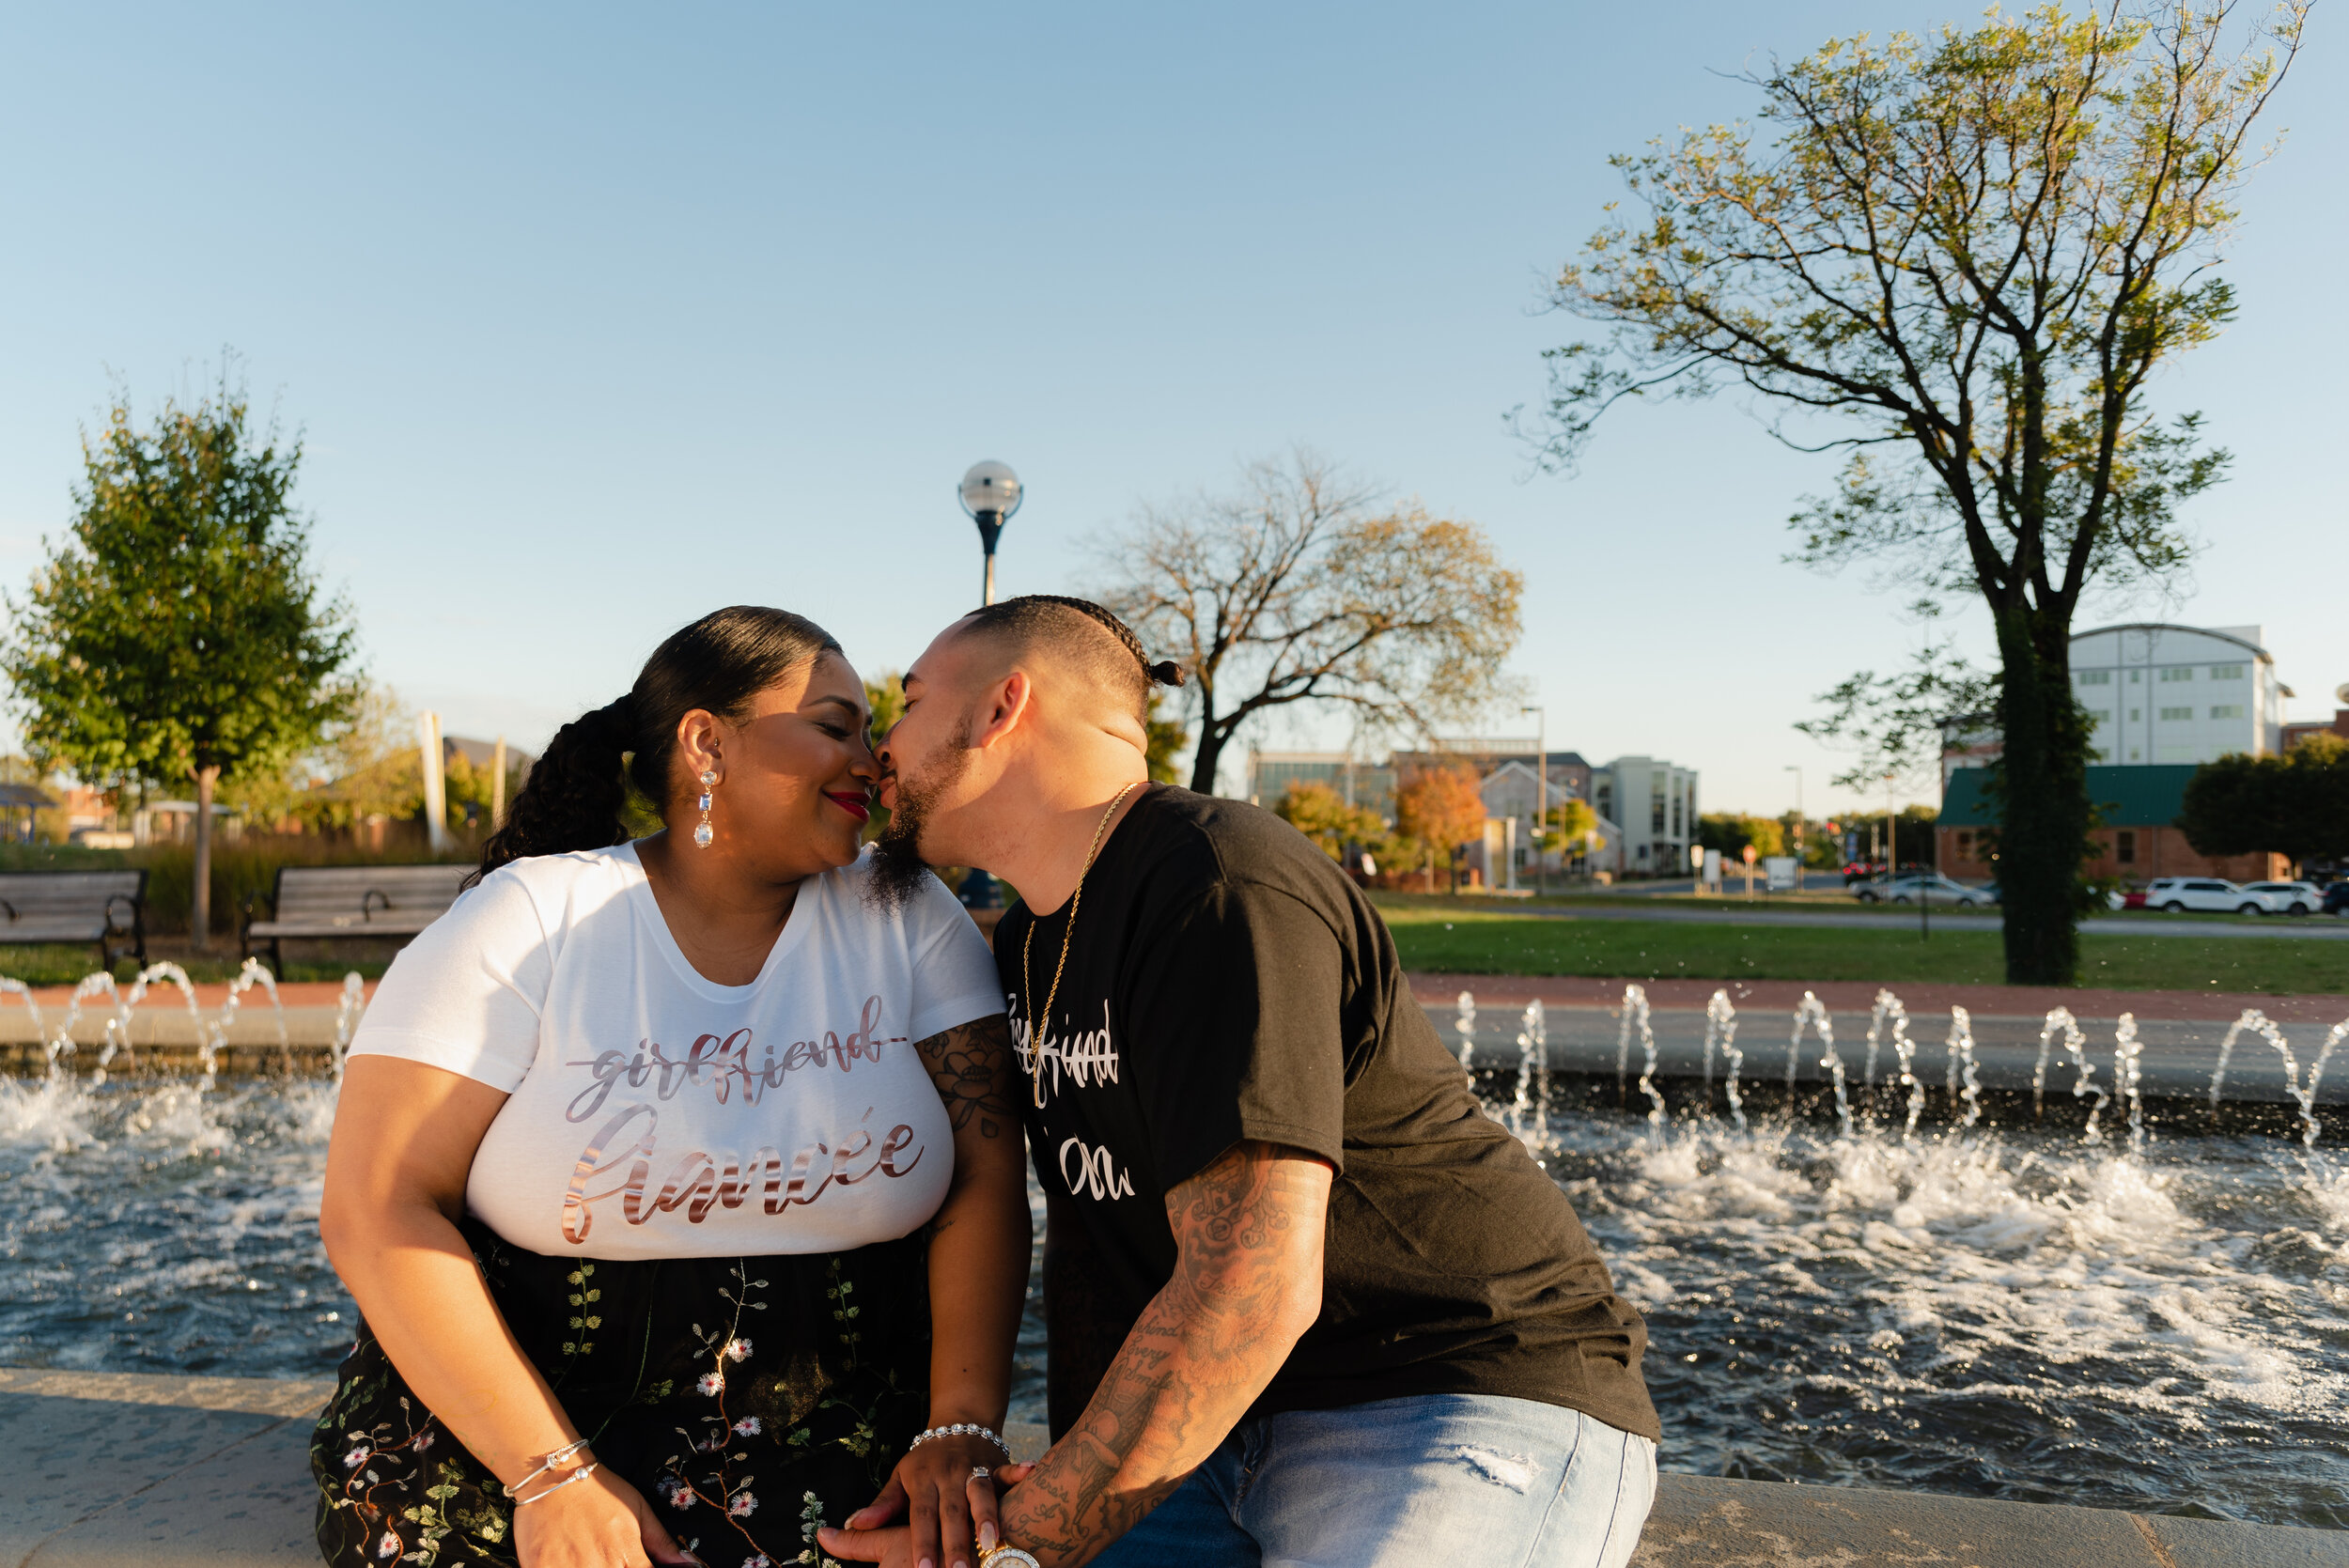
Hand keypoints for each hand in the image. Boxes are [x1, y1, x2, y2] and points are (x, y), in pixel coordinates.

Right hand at [513, 1463, 693, 1567]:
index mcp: (627, 1555)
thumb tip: (688, 1564)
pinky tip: (569, 1560)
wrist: (552, 1477)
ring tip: (590, 1556)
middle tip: (612, 1557)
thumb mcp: (638, 1510)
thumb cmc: (599, 1492)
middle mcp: (600, 1567)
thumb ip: (661, 1542)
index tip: (638, 1564)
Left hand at [824, 1454, 1036, 1567]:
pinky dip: (1018, 1471)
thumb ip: (883, 1505)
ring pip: (980, 1494)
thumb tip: (853, 1525)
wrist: (958, 1420)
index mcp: (923, 1481)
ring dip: (986, 1517)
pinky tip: (1031, 1472)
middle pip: (951, 1512)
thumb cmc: (925, 1461)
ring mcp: (974, 1468)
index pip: (921, 1516)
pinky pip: (1007, 1469)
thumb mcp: (901, 1478)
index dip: (922, 1542)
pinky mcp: (996, 1463)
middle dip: (955, 1543)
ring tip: (990, 1544)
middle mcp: (949, 1475)